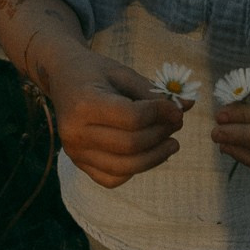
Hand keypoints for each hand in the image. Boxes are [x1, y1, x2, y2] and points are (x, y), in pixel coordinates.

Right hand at [48, 49, 188, 187]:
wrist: (62, 77)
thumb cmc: (95, 71)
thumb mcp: (122, 72)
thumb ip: (152, 91)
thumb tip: (187, 106)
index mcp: (84, 103)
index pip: (132, 118)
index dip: (160, 114)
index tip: (176, 109)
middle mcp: (74, 132)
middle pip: (131, 145)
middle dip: (161, 135)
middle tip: (176, 124)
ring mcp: (74, 151)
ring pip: (124, 167)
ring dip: (155, 157)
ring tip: (172, 143)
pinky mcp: (77, 163)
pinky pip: (112, 179)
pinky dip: (135, 170)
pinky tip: (147, 154)